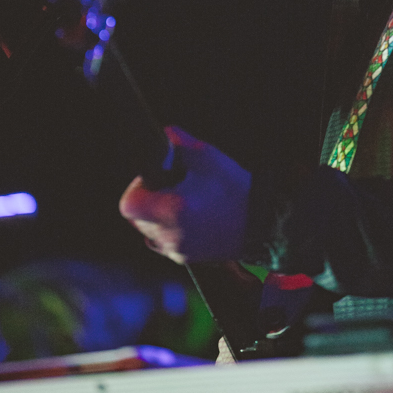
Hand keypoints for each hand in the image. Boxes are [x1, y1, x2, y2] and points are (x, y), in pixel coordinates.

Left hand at [118, 125, 251, 263]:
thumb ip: (179, 142)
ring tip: (184, 200)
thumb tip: (163, 134)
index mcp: (171, 212)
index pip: (129, 204)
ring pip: (149, 230)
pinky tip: (191, 215)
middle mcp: (169, 236)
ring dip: (157, 214)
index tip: (157, 177)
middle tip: (172, 185)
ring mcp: (177, 251)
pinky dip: (170, 228)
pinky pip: (164, 242)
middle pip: (136, 218)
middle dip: (148, 198)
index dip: (138, 186)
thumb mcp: (207, 157)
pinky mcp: (186, 258)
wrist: (263, 223)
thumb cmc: (236, 190)